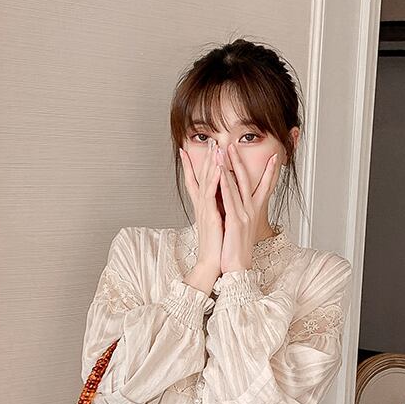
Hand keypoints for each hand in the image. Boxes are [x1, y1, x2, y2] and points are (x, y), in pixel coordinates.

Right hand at [179, 138, 223, 287]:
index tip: (185, 150)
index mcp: (204, 207)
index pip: (195, 182)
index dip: (190, 166)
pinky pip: (211, 194)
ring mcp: (205, 210)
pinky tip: (218, 169)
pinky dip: (214, 180)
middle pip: (200, 176)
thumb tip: (219, 200)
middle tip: (208, 141)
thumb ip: (216, 209)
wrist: (213, 263)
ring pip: (206, 182)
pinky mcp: (210, 216)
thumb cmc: (217, 246)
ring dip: (210, 164)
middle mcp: (202, 206)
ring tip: (214, 147)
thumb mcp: (217, 223)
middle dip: (204, 158)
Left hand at [217, 143, 280, 273]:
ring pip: (236, 185)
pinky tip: (220, 172)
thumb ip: (242, 213)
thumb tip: (239, 204)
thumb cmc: (236, 249)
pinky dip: (225, 183)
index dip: (271, 171)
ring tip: (223, 149)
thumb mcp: (242, 227)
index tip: (276, 156)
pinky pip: (229, 198)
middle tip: (234, 143)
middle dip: (240, 160)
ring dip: (229, 165)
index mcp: (254, 211)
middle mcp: (252, 210)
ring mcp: (244, 215)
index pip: (265, 186)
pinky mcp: (235, 221)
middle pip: (246, 180)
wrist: (237, 268)